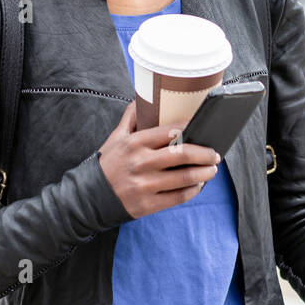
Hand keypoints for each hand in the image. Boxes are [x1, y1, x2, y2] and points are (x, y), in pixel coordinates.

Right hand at [98, 100, 221, 219]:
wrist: (89, 197)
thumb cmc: (108, 165)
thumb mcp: (115, 138)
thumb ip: (130, 118)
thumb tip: (141, 99)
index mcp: (135, 143)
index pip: (170, 131)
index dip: (191, 128)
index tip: (203, 127)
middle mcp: (141, 163)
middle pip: (182, 154)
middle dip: (205, 153)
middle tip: (215, 153)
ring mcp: (145, 185)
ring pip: (185, 177)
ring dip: (204, 173)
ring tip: (212, 169)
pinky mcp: (148, 204)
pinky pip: (178, 197)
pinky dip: (193, 190)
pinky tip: (198, 185)